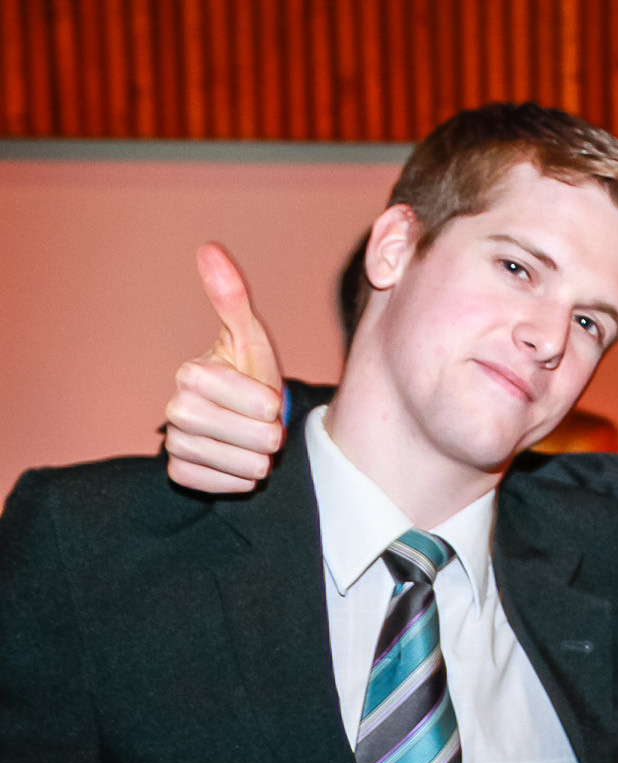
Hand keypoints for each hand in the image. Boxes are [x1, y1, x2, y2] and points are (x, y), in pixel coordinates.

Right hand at [163, 244, 285, 494]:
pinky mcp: (179, 472)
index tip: (269, 399)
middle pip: (249, 436)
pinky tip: (236, 460)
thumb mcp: (251, 340)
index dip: (269, 404)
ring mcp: (175, 441)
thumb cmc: (250, 377)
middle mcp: (176, 407)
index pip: (253, 400)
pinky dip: (240, 478)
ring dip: (259, 458)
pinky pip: (224, 486)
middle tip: (267, 425)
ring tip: (254, 442)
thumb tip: (208, 248)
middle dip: (270, 434)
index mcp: (193, 373)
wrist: (241, 421)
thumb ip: (232, 299)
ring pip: (241, 465)